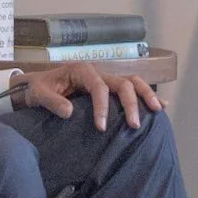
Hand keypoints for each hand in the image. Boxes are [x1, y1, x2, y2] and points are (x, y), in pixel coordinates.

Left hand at [15, 64, 160, 131]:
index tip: (102, 127)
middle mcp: (98, 72)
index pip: (100, 87)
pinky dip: (145, 96)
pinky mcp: (109, 88)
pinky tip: (160, 106)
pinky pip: (131, 89)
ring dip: (145, 95)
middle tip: (135, 125)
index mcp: (82, 71)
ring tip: (157, 110)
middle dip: (131, 103)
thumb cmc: (38, 88)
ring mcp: (105, 79)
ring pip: (132, 82)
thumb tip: (70, 111)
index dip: (103, 107)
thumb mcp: (39, 94)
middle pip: (123, 83)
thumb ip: (52, 102)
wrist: (37, 86)